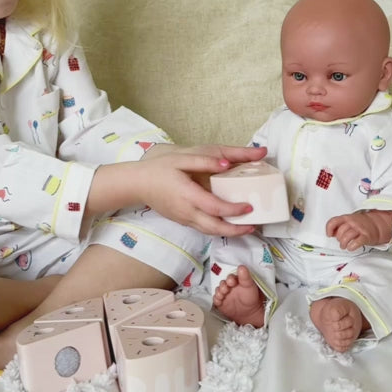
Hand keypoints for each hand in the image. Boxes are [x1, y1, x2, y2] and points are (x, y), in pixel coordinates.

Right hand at [87, 144, 266, 236]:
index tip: (249, 207)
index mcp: (188, 195)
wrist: (137, 184)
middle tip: (254, 225)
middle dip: (236, 230)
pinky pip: (203, 228)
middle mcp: (186, 211)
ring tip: (246, 227)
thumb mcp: (181, 159)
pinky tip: (227, 223)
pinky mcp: (181, 220)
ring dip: (229, 232)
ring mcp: (183, 218)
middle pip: (215, 228)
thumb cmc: (159, 169)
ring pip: (209, 231)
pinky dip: (218, 229)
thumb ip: (204, 162)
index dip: (233, 210)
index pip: (215, 207)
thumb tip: (226, 164)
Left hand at [325, 210, 391, 250]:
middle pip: (340, 231)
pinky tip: (350, 248)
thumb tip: (331, 233)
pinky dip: (351, 247)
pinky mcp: (366, 236)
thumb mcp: (349, 221)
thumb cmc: (360, 224)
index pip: (334, 221)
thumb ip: (340, 225)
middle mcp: (352, 222)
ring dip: (343, 244)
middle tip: (340, 242)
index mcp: (346, 218)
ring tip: (344, 246)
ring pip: (347, 237)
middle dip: (338, 239)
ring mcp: (359, 229)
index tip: (329, 235)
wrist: (376, 224)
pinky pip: (357, 242)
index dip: (329, 229)